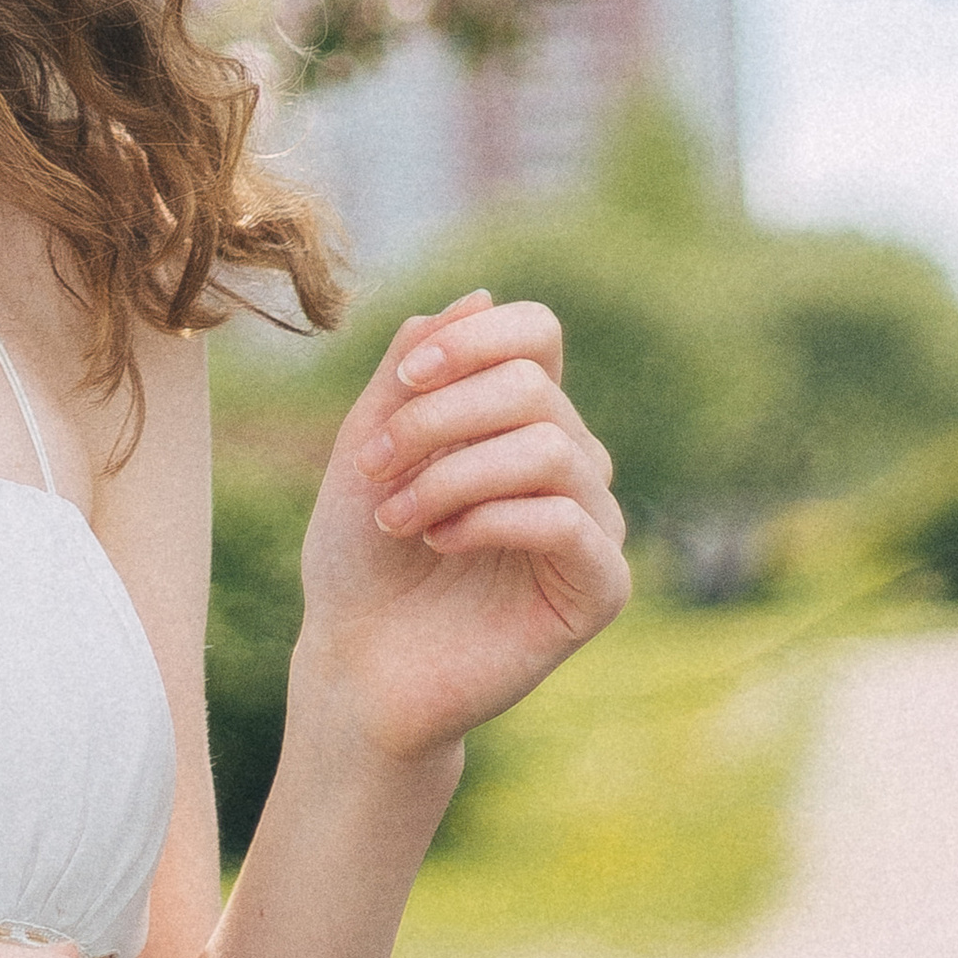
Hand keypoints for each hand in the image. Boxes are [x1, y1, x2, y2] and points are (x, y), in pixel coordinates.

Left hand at [291, 293, 629, 767]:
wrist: (357, 662)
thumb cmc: (360, 553)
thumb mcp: (368, 440)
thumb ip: (413, 368)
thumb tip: (479, 296)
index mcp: (519, 417)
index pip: (536, 333)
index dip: (474, 340)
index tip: (405, 379)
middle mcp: (569, 459)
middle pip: (531, 386)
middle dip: (438, 417)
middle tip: (374, 467)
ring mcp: (591, 524)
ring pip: (550, 448)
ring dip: (454, 474)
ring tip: (399, 516)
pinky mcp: (600, 588)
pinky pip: (569, 520)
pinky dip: (492, 519)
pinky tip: (441, 543)